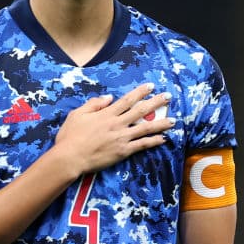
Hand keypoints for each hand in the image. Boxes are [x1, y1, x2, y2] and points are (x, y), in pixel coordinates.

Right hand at [51, 83, 173, 177]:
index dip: (140, 92)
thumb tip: (108, 98)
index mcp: (106, 114)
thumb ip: (94, 104)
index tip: (150, 86)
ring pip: (145, 128)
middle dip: (156, 103)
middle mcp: (117, 124)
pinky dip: (153, 141)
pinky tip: (163, 139)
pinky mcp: (123, 151)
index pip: (127, 100)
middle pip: (140, 111)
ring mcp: (122, 138)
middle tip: (168, 97)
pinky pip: (142, 145)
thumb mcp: (77, 114)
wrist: (70, 157)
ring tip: (173, 120)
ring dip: (160, 123)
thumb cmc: (70, 136)